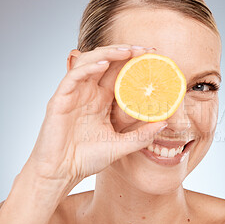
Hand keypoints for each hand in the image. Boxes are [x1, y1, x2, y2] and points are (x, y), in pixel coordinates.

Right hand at [27, 45, 166, 183]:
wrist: (62, 173)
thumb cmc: (87, 158)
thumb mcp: (121, 146)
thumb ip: (141, 136)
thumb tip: (164, 124)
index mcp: (102, 100)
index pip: (119, 73)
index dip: (134, 62)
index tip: (153, 56)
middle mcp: (89, 93)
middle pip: (106, 62)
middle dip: (125, 52)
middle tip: (145, 50)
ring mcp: (74, 94)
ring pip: (89, 62)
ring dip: (108, 53)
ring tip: (127, 51)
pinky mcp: (60, 100)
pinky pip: (73, 77)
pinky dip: (88, 68)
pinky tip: (103, 64)